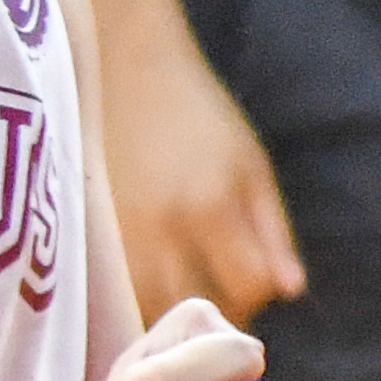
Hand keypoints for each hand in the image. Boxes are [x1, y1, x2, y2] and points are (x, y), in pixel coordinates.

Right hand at [103, 23, 306, 321]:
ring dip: (176, 310)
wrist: (125, 69)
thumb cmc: (198, 113)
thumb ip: (272, 231)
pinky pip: (118, 294)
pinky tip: (150, 281)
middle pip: (199, 307)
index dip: (257, 293)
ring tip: (186, 289)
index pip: (247, 286)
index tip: (252, 281)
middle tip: (221, 293)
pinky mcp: (91, 236)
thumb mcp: (250, 164)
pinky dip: (139, 298)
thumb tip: (290, 291)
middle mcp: (163, 229)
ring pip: (153, 310)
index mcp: (211, 207)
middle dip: (218, 311)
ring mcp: (121, 237)